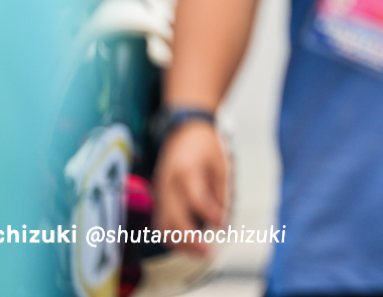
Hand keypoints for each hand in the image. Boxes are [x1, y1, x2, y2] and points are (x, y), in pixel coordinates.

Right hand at [153, 120, 226, 256]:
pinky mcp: (158, 198)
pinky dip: (172, 236)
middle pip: (174, 218)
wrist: (184, 129)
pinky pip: (160, 222)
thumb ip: (221, 192)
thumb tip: (223, 220)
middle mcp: (168, 184)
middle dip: (190, 240)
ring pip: (162, 225)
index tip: (224, 225)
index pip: (196, 199)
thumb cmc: (205, 145)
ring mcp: (160, 192)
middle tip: (208, 252)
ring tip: (199, 253)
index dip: (210, 214)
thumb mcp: (221, 163)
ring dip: (179, 243)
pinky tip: (188, 244)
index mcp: (186, 171)